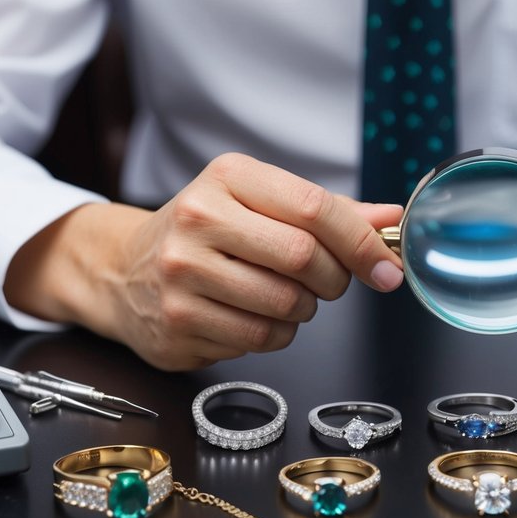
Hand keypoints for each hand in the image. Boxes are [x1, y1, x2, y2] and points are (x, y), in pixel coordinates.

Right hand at [5, 153, 404, 369]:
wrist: (123, 269)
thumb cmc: (206, 233)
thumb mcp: (260, 204)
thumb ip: (330, 212)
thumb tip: (393, 218)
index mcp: (228, 178)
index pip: (314, 208)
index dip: (362, 242)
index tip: (386, 267)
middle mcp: (199, 219)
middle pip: (304, 259)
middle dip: (333, 279)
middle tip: (326, 281)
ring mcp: (182, 274)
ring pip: (285, 306)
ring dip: (303, 311)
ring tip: (283, 296)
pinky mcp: (177, 322)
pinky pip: (259, 339)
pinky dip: (274, 334)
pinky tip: (253, 315)